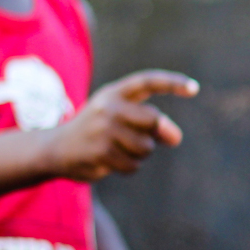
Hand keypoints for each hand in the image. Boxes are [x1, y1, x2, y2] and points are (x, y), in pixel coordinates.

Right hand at [45, 71, 197, 180]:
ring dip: (139, 154)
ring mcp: (103, 129)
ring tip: (118, 149)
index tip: (194, 89)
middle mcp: (108, 106)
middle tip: (140, 139)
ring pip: (145, 147)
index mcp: (114, 93)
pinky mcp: (100, 152)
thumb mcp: (121, 119)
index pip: (147, 82)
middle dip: (153, 134)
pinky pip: (133, 165)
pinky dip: (128, 167)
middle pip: (153, 120)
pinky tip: (111, 160)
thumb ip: (151, 123)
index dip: (172, 83)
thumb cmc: (97, 131)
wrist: (55, 148)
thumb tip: (176, 137)